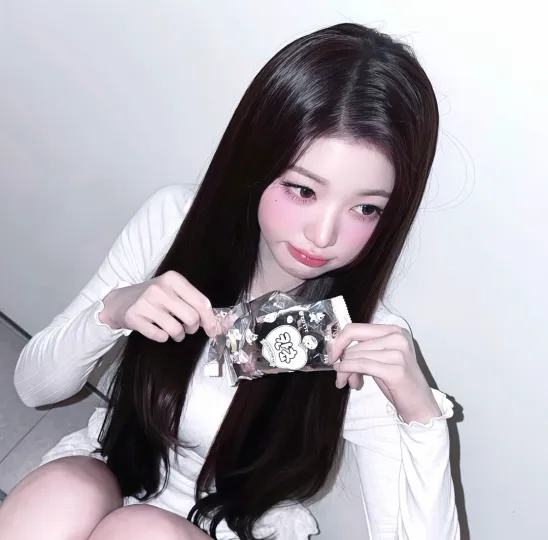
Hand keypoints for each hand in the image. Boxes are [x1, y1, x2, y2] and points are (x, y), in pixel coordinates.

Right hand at [99, 270, 220, 342]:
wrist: (119, 301)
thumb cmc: (154, 298)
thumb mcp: (175, 293)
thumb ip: (197, 305)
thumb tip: (222, 325)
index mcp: (173, 279)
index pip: (201, 303)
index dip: (211, 320)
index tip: (213, 330)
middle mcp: (160, 288)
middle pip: (192, 318)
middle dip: (192, 328)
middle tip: (187, 328)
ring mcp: (146, 302)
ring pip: (176, 330)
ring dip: (178, 335)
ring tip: (172, 330)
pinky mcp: (135, 317)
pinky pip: (160, 336)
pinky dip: (162, 337)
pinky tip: (157, 329)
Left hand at [327, 323, 441, 423]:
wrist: (420, 406)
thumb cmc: (398, 383)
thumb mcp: (380, 359)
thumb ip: (362, 350)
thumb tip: (336, 351)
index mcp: (394, 330)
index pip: (355, 328)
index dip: (338, 341)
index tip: (332, 354)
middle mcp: (398, 337)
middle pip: (353, 342)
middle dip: (341, 359)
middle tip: (340, 375)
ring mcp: (398, 352)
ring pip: (355, 355)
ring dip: (345, 371)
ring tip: (351, 383)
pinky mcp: (396, 369)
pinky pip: (361, 365)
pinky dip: (348, 371)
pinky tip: (347, 381)